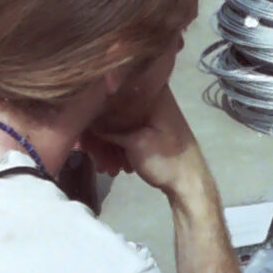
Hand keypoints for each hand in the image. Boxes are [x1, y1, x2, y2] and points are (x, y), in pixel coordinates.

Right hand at [86, 84, 211, 203]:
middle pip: (112, 110)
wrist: (189, 183)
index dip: (94, 109)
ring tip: (107, 168)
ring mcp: (149, 114)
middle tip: (97, 159)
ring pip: (117, 124)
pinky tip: (115, 167)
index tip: (84, 131)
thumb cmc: (165, 158)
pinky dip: (117, 148)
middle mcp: (150, 97)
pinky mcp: (148, 129)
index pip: (113, 89)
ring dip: (107, 146)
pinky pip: (125, 133)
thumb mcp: (135, 142)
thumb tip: (83, 120)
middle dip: (100, 136)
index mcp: (152, 92)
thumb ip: (109, 128)